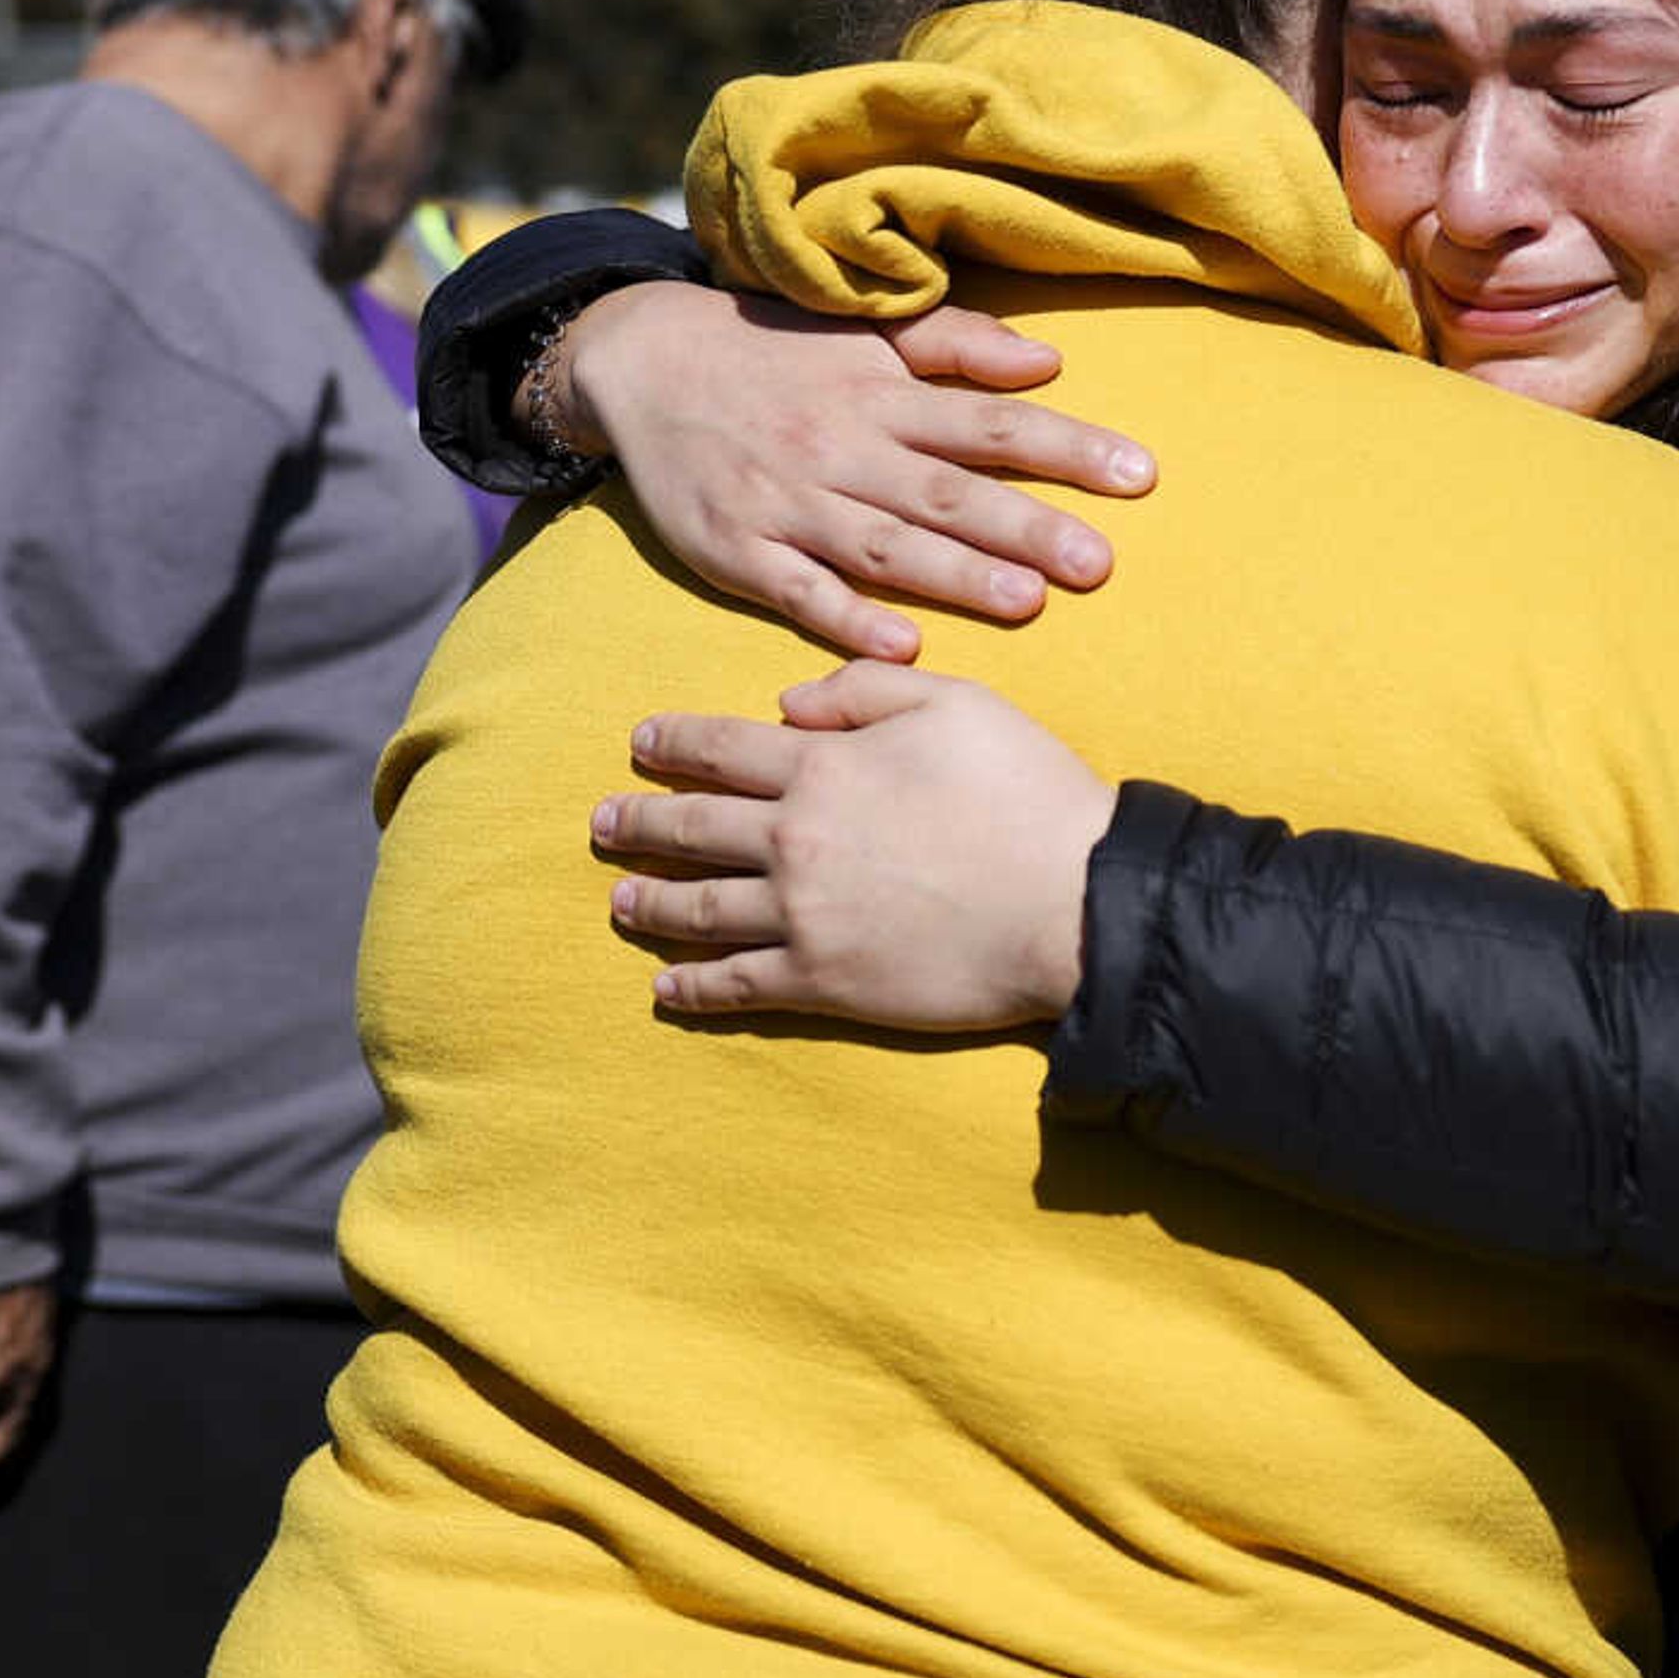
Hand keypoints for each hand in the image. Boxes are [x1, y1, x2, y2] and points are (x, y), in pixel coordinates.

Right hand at [571, 285, 1155, 662]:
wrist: (644, 361)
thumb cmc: (776, 352)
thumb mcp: (864, 333)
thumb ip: (958, 347)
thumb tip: (1049, 364)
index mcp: (883, 394)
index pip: (992, 424)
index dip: (1067, 448)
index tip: (1139, 475)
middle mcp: (843, 447)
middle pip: (949, 492)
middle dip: (1027, 526)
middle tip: (1100, 562)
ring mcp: (789, 502)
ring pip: (883, 545)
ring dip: (955, 576)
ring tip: (1028, 601)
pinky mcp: (738, 549)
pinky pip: (798, 591)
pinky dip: (847, 619)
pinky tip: (901, 651)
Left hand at [595, 663, 1116, 1029]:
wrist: (1074, 902)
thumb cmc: (1027, 793)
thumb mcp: (958, 703)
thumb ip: (866, 689)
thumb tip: (788, 703)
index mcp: (824, 765)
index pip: (722, 748)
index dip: (673, 743)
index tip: (640, 744)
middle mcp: (794, 839)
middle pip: (693, 827)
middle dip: (640, 821)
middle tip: (604, 823)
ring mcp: (802, 916)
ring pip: (700, 907)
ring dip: (652, 901)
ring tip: (621, 899)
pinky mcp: (824, 981)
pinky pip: (738, 984)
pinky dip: (693, 987)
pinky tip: (665, 987)